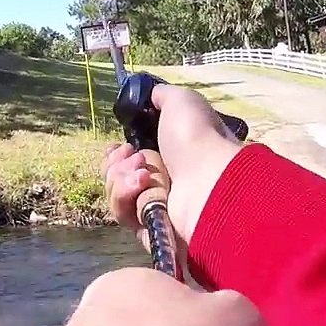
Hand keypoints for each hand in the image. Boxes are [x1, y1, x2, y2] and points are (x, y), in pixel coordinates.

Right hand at [101, 84, 243, 244]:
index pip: (129, 159)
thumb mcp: (182, 102)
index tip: (117, 146)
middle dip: (116, 163)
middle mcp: (162, 183)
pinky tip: (142, 185)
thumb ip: (162, 96)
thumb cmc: (198, 140)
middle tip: (131, 155)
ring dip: (120, 178)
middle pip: (116, 175)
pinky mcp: (148, 230)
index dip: (117, 153)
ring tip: (142, 172)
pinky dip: (126, 195)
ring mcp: (155, 208)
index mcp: (170, 157)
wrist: (210, 182)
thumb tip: (150, 95)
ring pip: (115, 193)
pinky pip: (123, 212)